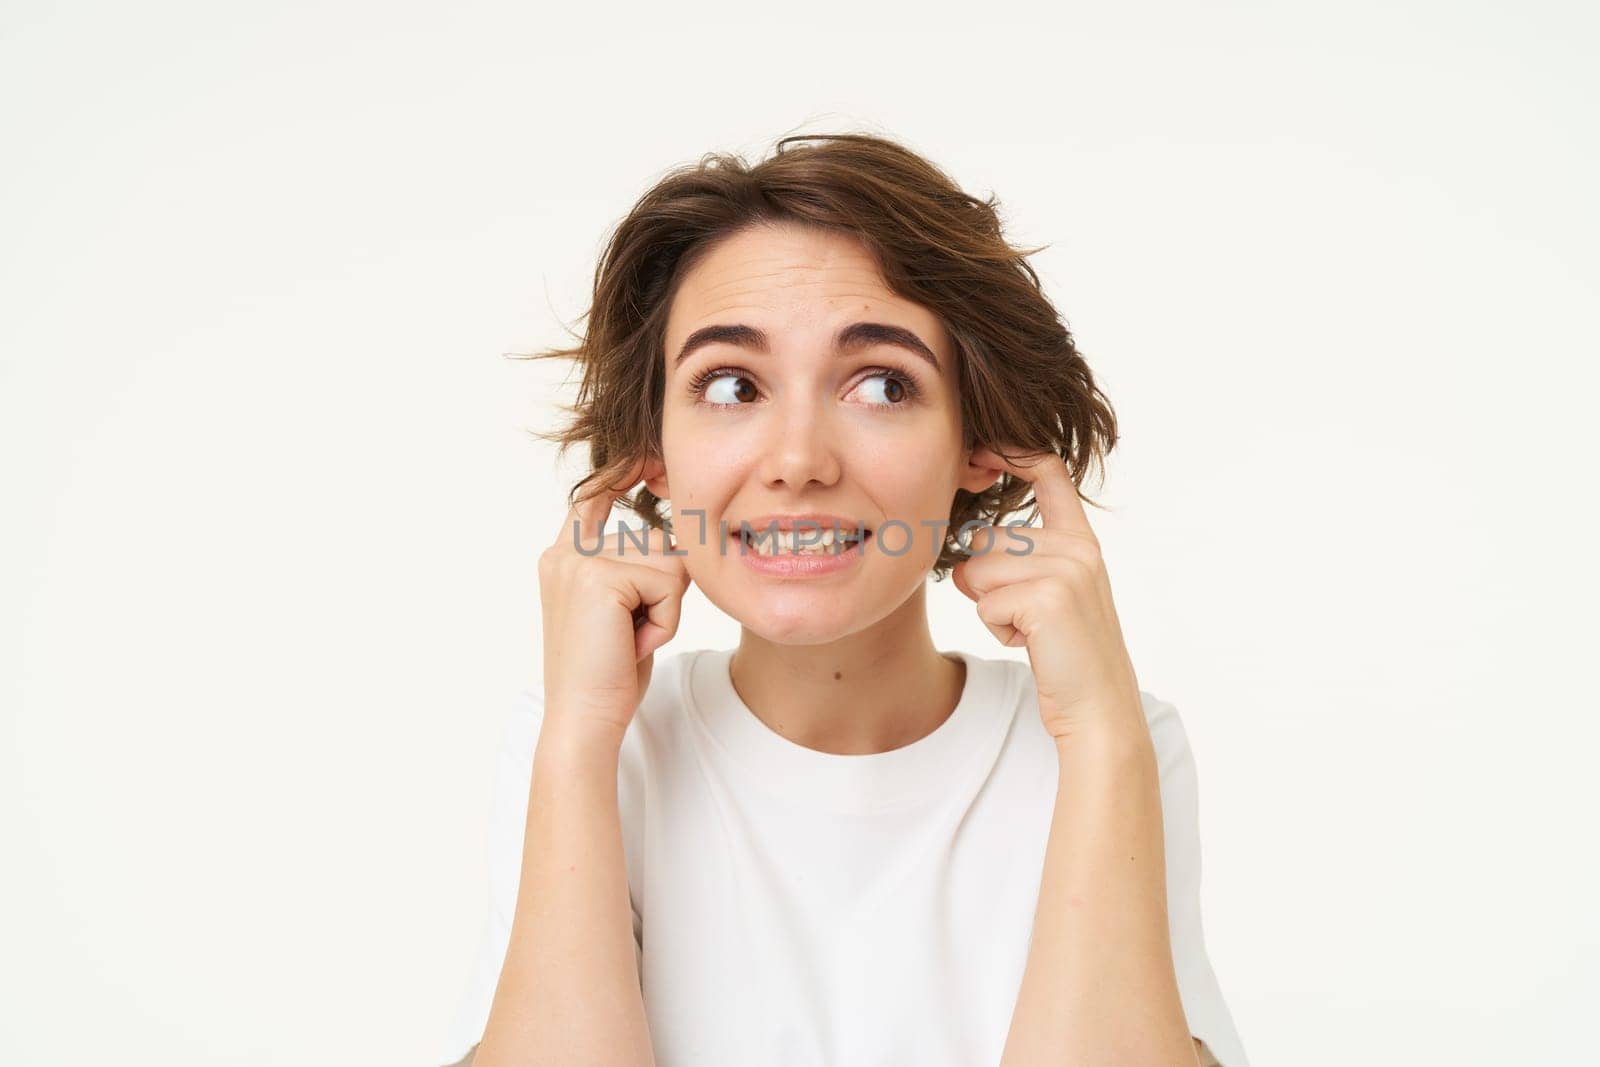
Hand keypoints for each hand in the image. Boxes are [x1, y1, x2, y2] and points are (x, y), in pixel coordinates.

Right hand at [538, 458, 691, 737]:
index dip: (620, 472)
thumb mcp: (621, 613)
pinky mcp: (598, 576)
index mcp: (563, 558)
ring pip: (669, 562)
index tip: (645, 456)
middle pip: (657, 540)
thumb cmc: (608, 678)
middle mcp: (565, 553)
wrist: (583, 720)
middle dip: (665, 591)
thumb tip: (674, 539)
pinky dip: (665, 620)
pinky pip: (668, 583)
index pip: (593, 496)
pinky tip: (634, 644)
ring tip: (632, 640)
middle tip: (633, 634)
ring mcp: (578, 562)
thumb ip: (634, 574)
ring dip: (667, 608)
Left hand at [951, 446, 1143, 739]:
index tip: (976, 452)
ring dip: (989, 607)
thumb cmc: (1064, 652)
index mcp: (1080, 539)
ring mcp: (1066, 570)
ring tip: (1029, 628)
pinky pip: (984, 603)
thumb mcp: (1052, 590)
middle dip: (983, 578)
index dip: (1008, 451)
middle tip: (1021, 612)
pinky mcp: (1049, 599)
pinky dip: (997, 629)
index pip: (1047, 469)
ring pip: (978, 570)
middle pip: (984, 537)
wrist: (1097, 707)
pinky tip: (1029, 643)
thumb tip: (966, 538)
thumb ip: (1022, 555)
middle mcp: (1077, 546)